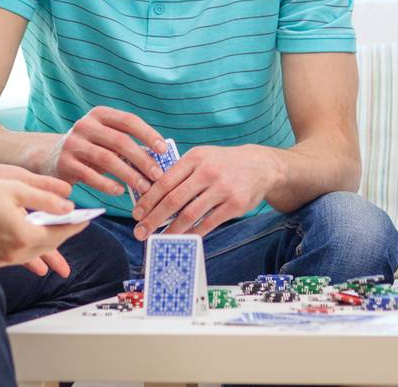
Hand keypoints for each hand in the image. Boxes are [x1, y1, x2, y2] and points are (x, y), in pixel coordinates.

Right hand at [0, 161, 76, 276]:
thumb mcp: (16, 188)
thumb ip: (46, 198)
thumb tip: (68, 206)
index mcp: (23, 234)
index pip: (58, 233)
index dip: (74, 225)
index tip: (87, 219)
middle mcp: (13, 252)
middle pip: (48, 246)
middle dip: (64, 236)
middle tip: (77, 226)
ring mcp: (0, 259)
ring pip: (33, 255)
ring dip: (48, 246)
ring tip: (60, 239)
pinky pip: (17, 258)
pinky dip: (29, 252)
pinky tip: (33, 250)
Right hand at [41, 105, 167, 198]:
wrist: (51, 157)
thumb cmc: (90, 149)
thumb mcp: (105, 139)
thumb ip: (126, 144)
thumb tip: (159, 159)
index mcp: (99, 114)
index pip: (129, 121)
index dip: (148, 134)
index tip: (164, 150)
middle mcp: (85, 125)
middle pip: (120, 141)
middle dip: (142, 159)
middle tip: (157, 175)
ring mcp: (73, 143)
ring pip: (107, 159)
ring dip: (129, 175)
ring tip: (143, 187)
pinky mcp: (64, 163)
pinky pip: (90, 176)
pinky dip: (108, 185)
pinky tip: (120, 191)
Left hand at [131, 144, 281, 239]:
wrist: (260, 166)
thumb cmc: (223, 163)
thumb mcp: (201, 157)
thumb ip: (179, 173)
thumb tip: (152, 196)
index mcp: (195, 158)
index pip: (165, 181)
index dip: (148, 200)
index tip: (136, 214)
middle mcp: (208, 172)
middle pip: (174, 200)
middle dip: (154, 219)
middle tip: (141, 232)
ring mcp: (223, 189)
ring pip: (190, 214)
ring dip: (171, 231)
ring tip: (159, 239)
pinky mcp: (235, 204)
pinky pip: (208, 223)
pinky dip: (193, 233)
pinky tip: (182, 239)